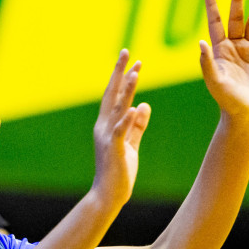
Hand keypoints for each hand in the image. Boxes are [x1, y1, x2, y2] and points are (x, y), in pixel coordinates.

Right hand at [90, 49, 151, 206]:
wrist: (108, 195)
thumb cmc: (119, 172)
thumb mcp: (131, 144)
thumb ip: (137, 125)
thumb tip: (144, 105)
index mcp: (107, 125)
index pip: (114, 95)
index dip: (123, 77)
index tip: (132, 60)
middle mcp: (104, 127)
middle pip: (112, 94)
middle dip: (120, 73)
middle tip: (127, 52)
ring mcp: (107, 138)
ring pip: (117, 108)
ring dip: (126, 90)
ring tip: (135, 73)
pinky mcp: (114, 150)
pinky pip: (121, 132)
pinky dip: (127, 119)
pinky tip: (135, 107)